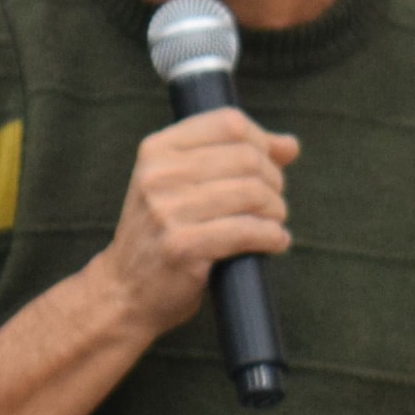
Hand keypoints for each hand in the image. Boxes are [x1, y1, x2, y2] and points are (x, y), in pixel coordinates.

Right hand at [97, 109, 299, 338]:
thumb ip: (232, 158)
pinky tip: (274, 242)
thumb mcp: (181, 186)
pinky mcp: (182, 247)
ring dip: (276, 210)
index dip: (262, 142)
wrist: (125, 290)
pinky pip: (247, 231)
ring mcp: (167, 211)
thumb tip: (290, 145)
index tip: (270, 167)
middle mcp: (158, 175)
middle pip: (247, 158)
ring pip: (252, 193)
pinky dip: (272, 236)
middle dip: (274, 180)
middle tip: (273, 203)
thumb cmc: (163, 234)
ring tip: (273, 223)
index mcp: (157, 150)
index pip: (229, 123)